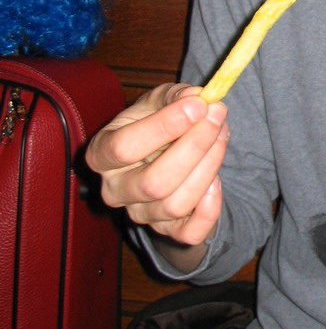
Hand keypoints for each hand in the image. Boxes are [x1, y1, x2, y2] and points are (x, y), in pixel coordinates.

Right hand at [86, 82, 228, 249]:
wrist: (166, 154)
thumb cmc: (158, 124)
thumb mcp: (160, 101)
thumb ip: (175, 95)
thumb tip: (197, 97)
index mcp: (101, 154)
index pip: (123, 147)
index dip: (164, 126)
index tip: (198, 105)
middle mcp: (115, 190)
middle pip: (154, 182)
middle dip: (194, 147)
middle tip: (218, 117)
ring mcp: (140, 214)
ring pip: (176, 204)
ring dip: (208, 168)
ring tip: (222, 136)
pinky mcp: (166, 231)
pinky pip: (190, 232)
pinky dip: (210, 209)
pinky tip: (218, 181)